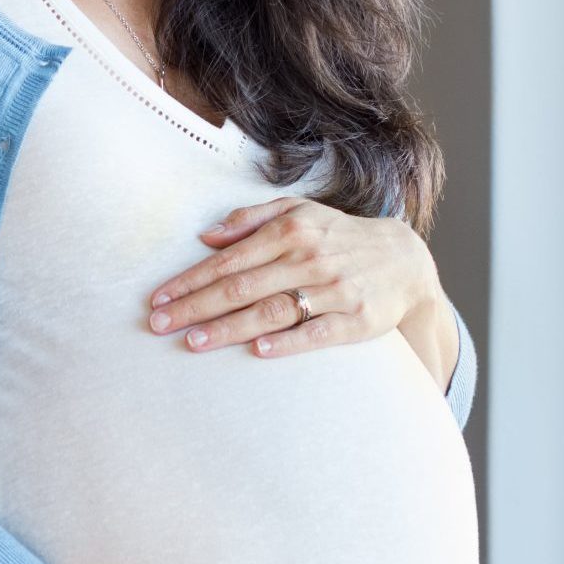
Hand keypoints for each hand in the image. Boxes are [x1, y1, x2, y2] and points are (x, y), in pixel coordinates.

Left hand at [144, 196, 440, 362]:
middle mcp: (310, 258)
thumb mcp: (300, 212)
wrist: (404, 261)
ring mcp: (334, 289)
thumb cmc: (339, 237)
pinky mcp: (356, 320)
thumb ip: (252, 218)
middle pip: (243, 287)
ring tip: (194, 342)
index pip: (230, 259)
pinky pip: (317, 332)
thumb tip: (207, 236)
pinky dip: (288, 341)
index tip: (159, 298)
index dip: (191, 280)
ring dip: (230, 327)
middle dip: (197, 306)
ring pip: (273, 310)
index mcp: (291, 231)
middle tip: (159, 324)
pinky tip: (259, 350)